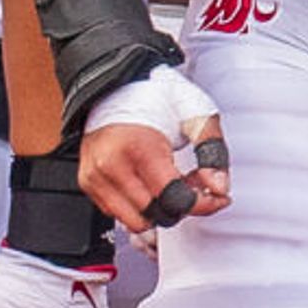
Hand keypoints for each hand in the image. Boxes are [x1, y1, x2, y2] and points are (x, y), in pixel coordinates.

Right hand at [83, 64, 226, 232]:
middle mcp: (110, 167)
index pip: (173, 200)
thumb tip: (219, 186)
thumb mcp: (194, 113)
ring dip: (160, 210)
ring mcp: (95, 177)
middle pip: (157, 215)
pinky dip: (141, 207)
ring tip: (171, 183)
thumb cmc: (152, 97)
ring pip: (136, 222)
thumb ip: (213, 150)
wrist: (112, 86)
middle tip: (193, 182)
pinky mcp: (88, 184)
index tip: (217, 196)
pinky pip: (119, 214)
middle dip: (181, 205)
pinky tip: (151, 184)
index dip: (202, 204)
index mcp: (138, 148)